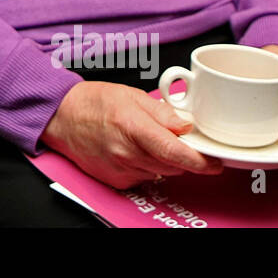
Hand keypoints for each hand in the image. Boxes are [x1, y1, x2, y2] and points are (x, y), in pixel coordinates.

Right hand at [40, 80, 223, 189]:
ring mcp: (120, 170)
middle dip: (183, 155)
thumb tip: (187, 126)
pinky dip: (148, 167)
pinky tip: (134, 151)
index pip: (174, 152)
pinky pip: (145, 177)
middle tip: (177, 139)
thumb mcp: (131, 96)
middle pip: (173, 165)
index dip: (200, 161)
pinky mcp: (116, 181)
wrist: (62, 118)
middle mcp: (126, 153)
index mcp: (132, 127)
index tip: (215, 163)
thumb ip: (163, 112)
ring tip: (148, 140)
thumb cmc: (94, 103)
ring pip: (161, 172)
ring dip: (165, 161)